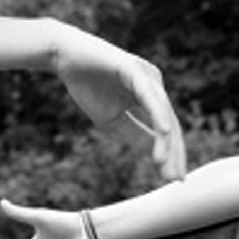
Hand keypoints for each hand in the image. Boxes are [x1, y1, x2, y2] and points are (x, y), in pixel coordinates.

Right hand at [54, 26, 185, 180]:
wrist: (64, 58)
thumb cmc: (87, 86)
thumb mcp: (112, 119)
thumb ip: (134, 133)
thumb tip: (156, 155)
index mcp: (150, 96)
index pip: (166, 128)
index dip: (171, 153)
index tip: (173, 178)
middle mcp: (154, 84)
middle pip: (170, 123)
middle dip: (173, 152)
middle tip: (175, 179)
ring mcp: (146, 75)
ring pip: (162, 112)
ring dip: (165, 140)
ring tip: (164, 164)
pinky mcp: (133, 69)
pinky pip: (149, 95)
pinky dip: (158, 114)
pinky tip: (163, 132)